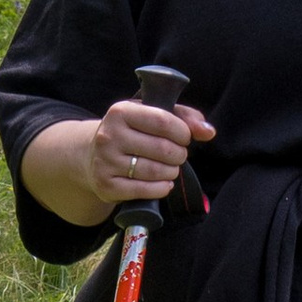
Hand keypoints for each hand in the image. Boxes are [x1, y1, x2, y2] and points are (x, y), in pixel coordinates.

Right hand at [85, 93, 213, 206]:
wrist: (92, 155)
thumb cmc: (131, 132)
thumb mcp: (152, 115)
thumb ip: (185, 118)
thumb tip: (209, 132)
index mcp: (120, 112)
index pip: (163, 121)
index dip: (183, 132)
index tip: (184, 138)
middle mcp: (109, 136)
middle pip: (163, 149)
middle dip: (179, 154)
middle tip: (178, 155)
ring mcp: (105, 162)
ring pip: (155, 171)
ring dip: (171, 172)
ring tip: (170, 168)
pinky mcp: (106, 186)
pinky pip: (145, 190)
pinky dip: (161, 188)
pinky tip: (162, 183)